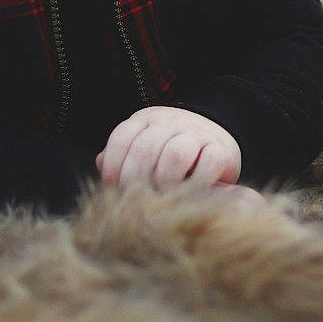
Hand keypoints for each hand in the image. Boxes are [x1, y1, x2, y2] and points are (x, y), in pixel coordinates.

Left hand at [97, 106, 242, 190]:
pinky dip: (198, 181)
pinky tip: (190, 193)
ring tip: (162, 198)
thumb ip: (123, 155)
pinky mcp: (221, 148)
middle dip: (136, 179)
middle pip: (146, 148)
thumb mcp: (145, 146)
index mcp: (145, 120)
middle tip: (136, 202)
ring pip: (176, 153)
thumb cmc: (170, 150)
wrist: (216, 134)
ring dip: (165, 181)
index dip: (113, 166)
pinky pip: (209, 163)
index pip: (122, 138)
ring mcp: (197, 133)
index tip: (113, 190)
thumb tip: (100, 163)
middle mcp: (170, 122)